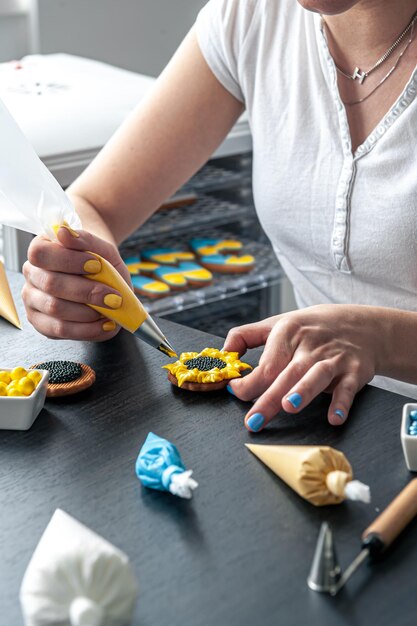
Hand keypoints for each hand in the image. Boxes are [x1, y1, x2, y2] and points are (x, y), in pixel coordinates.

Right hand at [22, 226, 130, 340]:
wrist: (101, 278)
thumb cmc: (98, 261)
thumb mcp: (101, 248)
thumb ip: (85, 239)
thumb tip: (63, 232)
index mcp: (40, 251)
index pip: (41, 254)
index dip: (69, 260)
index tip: (97, 265)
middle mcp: (31, 275)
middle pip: (51, 284)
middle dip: (87, 292)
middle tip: (114, 296)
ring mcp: (33, 301)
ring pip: (55, 309)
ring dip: (89, 312)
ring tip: (111, 310)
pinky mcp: (42, 324)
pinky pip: (60, 330)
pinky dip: (88, 330)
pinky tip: (106, 323)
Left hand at [224, 304, 380, 430]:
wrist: (362, 325)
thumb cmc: (312, 328)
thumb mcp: (280, 323)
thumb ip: (248, 335)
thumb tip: (224, 352)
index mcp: (288, 331)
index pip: (265, 361)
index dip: (248, 380)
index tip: (235, 392)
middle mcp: (309, 345)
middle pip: (286, 373)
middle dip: (268, 398)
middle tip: (252, 420)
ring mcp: (333, 358)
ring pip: (315, 376)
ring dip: (303, 391)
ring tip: (288, 407)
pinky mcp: (353, 371)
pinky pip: (347, 389)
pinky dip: (342, 403)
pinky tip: (334, 418)